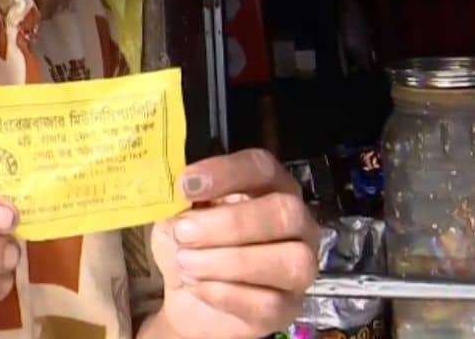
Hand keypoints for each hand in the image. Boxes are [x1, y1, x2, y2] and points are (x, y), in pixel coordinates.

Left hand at [143, 149, 318, 338]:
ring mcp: (299, 267)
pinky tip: (198, 287)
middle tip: (184, 231)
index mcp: (268, 187)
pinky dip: (226, 294)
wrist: (188, 297)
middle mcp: (295, 223)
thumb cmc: (189, 245)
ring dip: (228, 261)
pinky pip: (269, 302)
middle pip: (283, 212)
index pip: (261, 167)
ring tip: (186, 262)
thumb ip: (179, 203)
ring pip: (287, 260)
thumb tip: (176, 197)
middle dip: (229, 222)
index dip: (225, 173)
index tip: (185, 185)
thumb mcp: (175, 216)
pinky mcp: (288, 308)